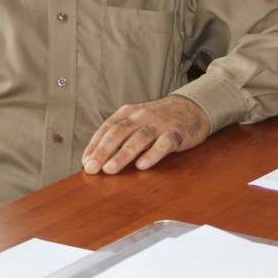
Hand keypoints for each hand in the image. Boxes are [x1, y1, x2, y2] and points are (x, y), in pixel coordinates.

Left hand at [82, 95, 209, 173]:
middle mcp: (141, 116)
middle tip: (92, 168)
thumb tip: (96, 159)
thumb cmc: (157, 121)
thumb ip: (119, 137)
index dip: (95, 145)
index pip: (107, 128)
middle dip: (103, 151)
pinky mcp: (177, 133)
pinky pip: (164, 143)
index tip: (85, 162)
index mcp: (128, 113)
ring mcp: (159, 124)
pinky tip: (142, 166)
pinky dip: (152, 154)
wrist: (192, 107)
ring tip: (110, 169)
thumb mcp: (137, 121)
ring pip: (139, 138)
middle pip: (119, 132)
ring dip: (123, 154)